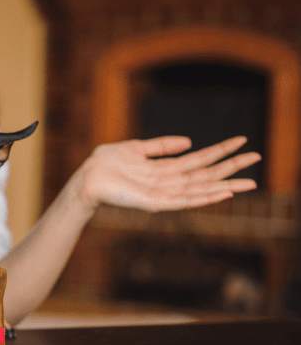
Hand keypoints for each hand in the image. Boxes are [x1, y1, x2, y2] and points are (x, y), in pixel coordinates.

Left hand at [78, 136, 260, 212]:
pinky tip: (221, 193)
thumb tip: (189, 141)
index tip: (241, 142)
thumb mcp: (136, 148)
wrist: (86, 178)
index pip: (198, 160)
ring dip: (225, 185)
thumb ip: (162, 146)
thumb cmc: (106, 164)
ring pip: (200, 188)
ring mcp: (163, 194)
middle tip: (258, 158)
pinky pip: (183, 201)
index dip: (220, 151)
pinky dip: (204, 197)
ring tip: (250, 182)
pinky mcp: (154, 203)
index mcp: (164, 169)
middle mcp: (167, 182)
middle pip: (206, 174)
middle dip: (231, 167)